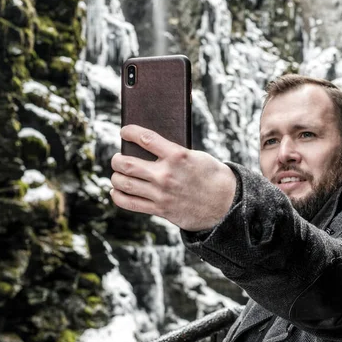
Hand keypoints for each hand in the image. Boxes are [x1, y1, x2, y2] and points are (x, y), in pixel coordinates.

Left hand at [110, 125, 236, 230]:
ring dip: (116, 177)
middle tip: (117, 158)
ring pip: (123, 183)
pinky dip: (118, 196)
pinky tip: (118, 191)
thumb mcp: (196, 156)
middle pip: (125, 163)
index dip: (129, 132)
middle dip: (116, 159)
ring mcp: (161, 193)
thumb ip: (173, 152)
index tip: (124, 131)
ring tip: (118, 174)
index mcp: (177, 155)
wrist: (225, 203)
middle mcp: (166, 174)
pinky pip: (129, 203)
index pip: (144, 138)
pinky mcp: (160, 209)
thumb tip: (148, 147)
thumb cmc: (211, 176)